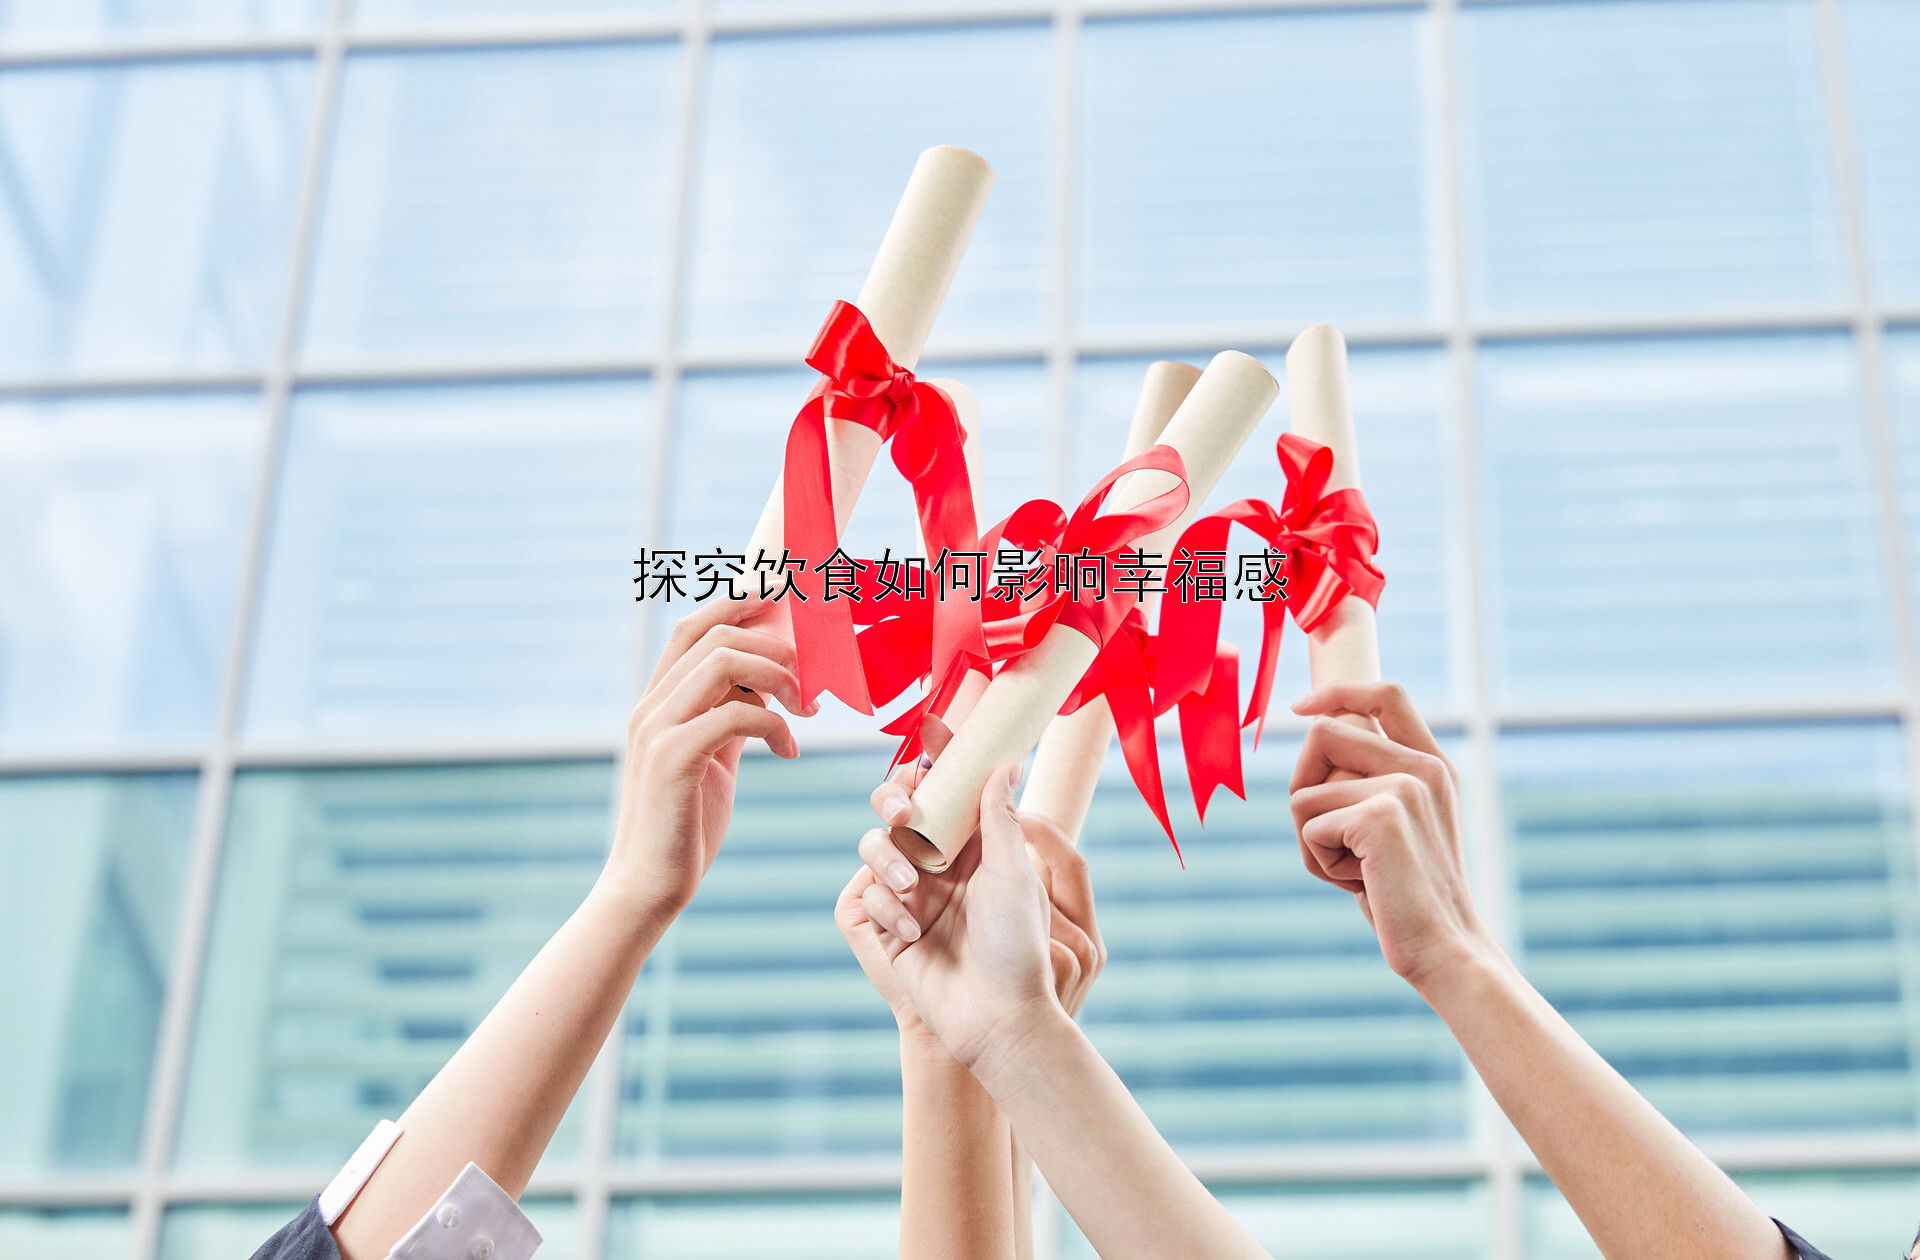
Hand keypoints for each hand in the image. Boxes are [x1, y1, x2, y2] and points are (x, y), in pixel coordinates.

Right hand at [608, 597, 815, 912]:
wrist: (648, 886)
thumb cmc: (684, 826)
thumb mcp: (712, 759)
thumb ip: (730, 719)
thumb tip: (767, 688)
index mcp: (657, 702)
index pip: (694, 627)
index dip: (740, 604)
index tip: (786, 603)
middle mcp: (650, 706)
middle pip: (716, 635)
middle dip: (776, 647)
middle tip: (812, 685)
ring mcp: (656, 730)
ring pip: (724, 662)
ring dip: (778, 677)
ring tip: (806, 710)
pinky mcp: (673, 760)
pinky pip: (735, 714)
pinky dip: (774, 725)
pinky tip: (788, 753)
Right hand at [849, 766, 1057, 1068]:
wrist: (995, 1019)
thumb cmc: (1016, 947)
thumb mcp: (1012, 874)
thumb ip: (999, 818)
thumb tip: (1005, 762)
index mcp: (981, 848)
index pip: (955, 792)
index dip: (943, 758)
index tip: (931, 728)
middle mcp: (946, 866)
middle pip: (905, 810)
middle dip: (896, 801)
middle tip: (907, 813)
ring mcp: (916, 895)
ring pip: (877, 846)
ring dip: (888, 860)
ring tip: (911, 888)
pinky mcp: (892, 927)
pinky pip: (870, 897)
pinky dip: (887, 909)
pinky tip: (911, 935)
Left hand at [1288, 682, 1488, 989]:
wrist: (1445, 950)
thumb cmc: (1405, 896)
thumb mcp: (1393, 828)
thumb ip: (1366, 783)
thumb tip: (1314, 734)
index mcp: (1433, 764)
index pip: (1386, 694)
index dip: (1337, 691)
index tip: (1300, 707)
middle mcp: (1424, 766)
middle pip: (1322, 735)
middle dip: (1304, 790)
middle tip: (1336, 844)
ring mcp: (1405, 786)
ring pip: (1304, 790)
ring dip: (1310, 838)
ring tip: (1357, 869)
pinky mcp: (1380, 815)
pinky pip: (1307, 825)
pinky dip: (1317, 861)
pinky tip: (1360, 883)